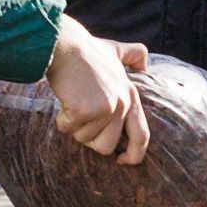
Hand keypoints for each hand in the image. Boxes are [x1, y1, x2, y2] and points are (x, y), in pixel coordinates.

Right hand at [46, 18, 151, 163]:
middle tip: (82, 119)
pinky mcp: (84, 110)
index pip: (141, 136)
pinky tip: (64, 100)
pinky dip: (61, 119)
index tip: (122, 161)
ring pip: (85, 139)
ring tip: (73, 103)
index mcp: (131, 95)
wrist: (65, 45)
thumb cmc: (86, 50)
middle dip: (91, 139)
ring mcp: (104, 108)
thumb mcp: (116, 50)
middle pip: (107, 146)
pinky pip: (68, 129)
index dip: (134, 154)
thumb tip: (146, 66)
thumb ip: (134, 56)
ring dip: (74, 127)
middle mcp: (122, 104)